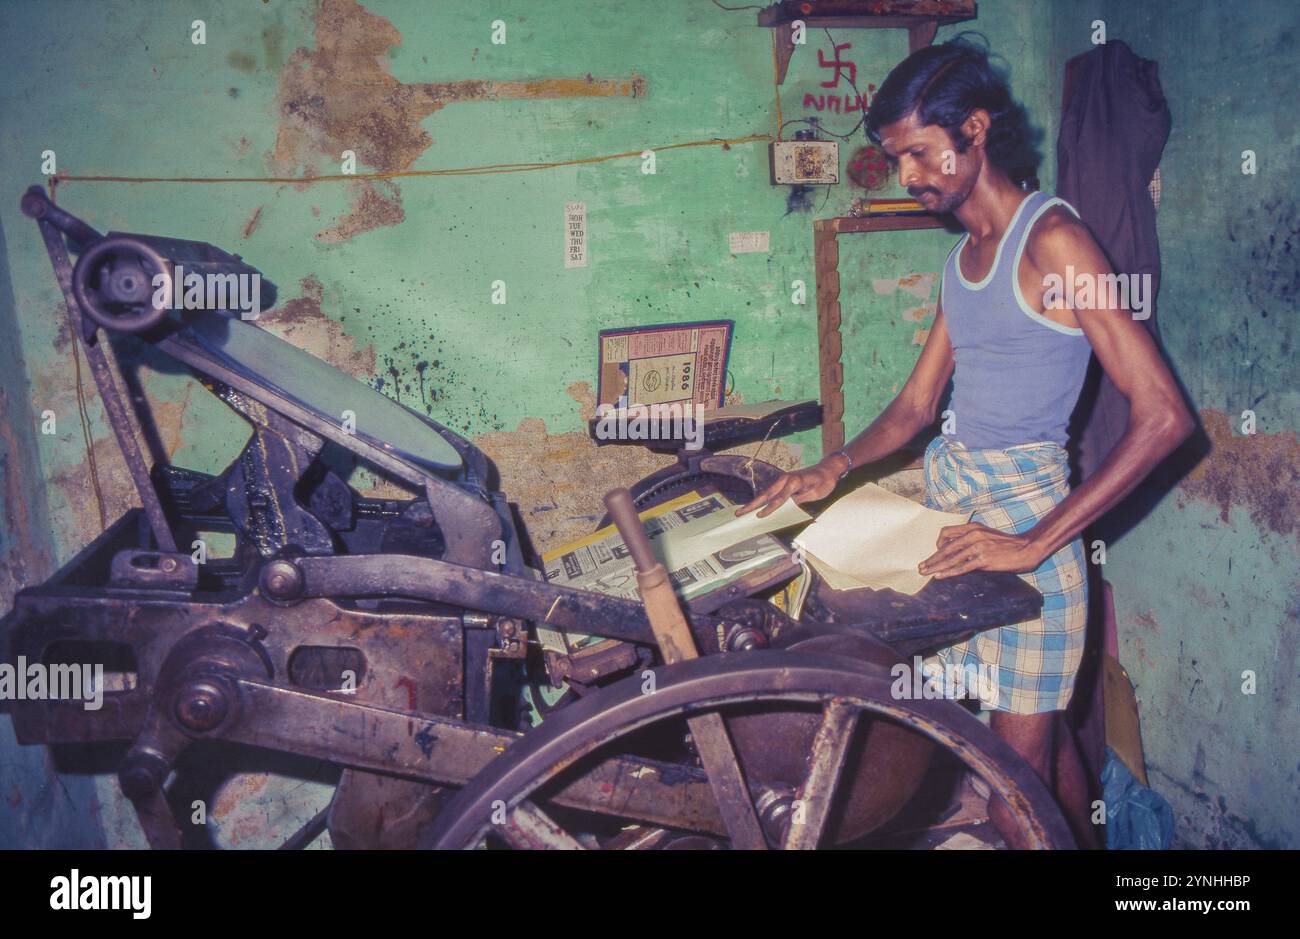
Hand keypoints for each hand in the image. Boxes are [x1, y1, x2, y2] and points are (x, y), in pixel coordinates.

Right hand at [737, 459, 841, 517]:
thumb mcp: (816, 492)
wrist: (828, 468)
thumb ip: (800, 499)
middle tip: (739, 512)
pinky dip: (763, 500)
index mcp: (794, 482)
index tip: (759, 516)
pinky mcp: (784, 482)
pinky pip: (772, 492)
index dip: (769, 508)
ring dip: (755, 502)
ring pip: (767, 493)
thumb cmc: (824, 481)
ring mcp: (784, 480)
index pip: (779, 498)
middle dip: (753, 504)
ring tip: (742, 511)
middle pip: (767, 494)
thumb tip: (786, 507)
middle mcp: (786, 479)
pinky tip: (756, 507)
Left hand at [917, 522, 1047, 578]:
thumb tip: (956, 551)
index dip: (938, 544)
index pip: (947, 532)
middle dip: (932, 559)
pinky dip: (949, 572)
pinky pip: (962, 567)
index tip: (935, 554)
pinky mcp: (984, 559)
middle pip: (946, 547)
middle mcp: (974, 535)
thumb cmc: (1007, 544)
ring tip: (926, 573)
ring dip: (936, 567)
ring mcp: (978, 547)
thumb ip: (972, 540)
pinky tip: (940, 576)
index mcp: (973, 528)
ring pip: (951, 558)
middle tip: (921, 567)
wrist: (1027, 548)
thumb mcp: (987, 535)